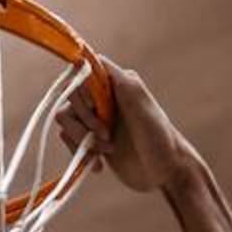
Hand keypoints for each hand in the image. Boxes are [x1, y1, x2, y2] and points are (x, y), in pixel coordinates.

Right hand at [56, 55, 207, 196]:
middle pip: (69, 97)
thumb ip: (119, 82)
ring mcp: (96, 118)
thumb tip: (92, 58)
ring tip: (106, 151)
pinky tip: (98, 164)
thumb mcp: (142, 107)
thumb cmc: (160, 139)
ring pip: (65, 119)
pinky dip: (80, 153)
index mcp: (117, 82)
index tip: (95, 107)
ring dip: (81, 139)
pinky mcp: (91, 139)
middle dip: (83, 120)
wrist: (165, 173)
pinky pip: (69, 139)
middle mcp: (104, 97)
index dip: (81, 89)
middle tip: (106, 135)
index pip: (82, 70)